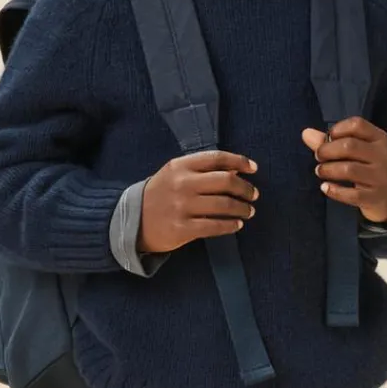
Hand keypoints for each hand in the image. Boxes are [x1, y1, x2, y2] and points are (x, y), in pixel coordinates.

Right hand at [137, 150, 258, 254]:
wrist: (133, 221)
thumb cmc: (160, 195)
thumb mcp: (175, 174)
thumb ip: (201, 170)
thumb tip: (236, 172)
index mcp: (180, 166)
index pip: (217, 158)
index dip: (239, 161)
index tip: (253, 168)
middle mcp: (182, 184)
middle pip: (225, 181)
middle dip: (245, 188)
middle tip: (253, 195)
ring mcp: (182, 207)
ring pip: (223, 205)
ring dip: (242, 208)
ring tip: (249, 211)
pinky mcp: (182, 229)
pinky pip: (215, 226)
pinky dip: (231, 225)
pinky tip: (237, 224)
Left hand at [302, 117, 386, 225]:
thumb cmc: (372, 166)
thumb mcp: (362, 150)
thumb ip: (333, 141)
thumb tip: (305, 133)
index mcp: (379, 138)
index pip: (357, 125)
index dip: (337, 129)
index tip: (328, 138)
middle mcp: (382, 155)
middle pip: (350, 146)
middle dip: (327, 150)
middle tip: (318, 156)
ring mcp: (380, 178)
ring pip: (349, 170)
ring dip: (328, 170)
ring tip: (320, 171)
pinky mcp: (374, 197)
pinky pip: (351, 194)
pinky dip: (334, 191)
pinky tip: (325, 188)